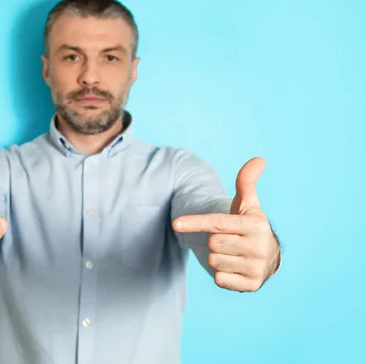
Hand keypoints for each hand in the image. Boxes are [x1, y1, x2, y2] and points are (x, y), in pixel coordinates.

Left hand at [172, 157, 279, 291]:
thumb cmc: (251, 227)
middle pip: (212, 243)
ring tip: (232, 253)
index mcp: (256, 225)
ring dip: (217, 257)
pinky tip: (234, 268)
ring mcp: (256, 267)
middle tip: (229, 240)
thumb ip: (247, 182)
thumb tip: (258, 159)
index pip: (217, 223)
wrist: (269, 258)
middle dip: (215, 241)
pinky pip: (220, 279)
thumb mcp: (249, 205)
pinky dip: (222, 274)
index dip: (195, 222)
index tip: (175, 223)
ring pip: (214, 262)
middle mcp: (258, 247)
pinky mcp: (251, 285)